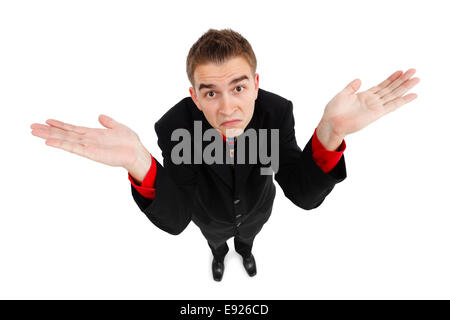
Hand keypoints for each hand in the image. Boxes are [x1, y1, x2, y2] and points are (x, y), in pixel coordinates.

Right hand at [30, 115, 150, 175]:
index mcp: (92, 134)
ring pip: (64, 140)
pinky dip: (61, 144)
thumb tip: (100, 116)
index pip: (72, 128)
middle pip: (63, 134)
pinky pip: (73, 148)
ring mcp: (87, 147)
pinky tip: (49, 142)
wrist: (136, 152)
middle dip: (48, 130)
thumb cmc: (129, 142)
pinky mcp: (90, 153)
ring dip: (49, 136)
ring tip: (34, 132)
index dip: (60, 124)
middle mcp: (87, 140)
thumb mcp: (117, 127)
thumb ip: (108, 122)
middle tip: (31, 127)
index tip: (47, 120)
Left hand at [321, 68, 419, 137]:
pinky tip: (413, 95)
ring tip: (416, 79)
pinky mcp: (377, 113)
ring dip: (405, 87)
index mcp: (364, 96)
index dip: (391, 79)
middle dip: (402, 80)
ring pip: (394, 95)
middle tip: (414, 71)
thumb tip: (359, 79)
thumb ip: (351, 87)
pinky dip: (403, 100)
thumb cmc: (334, 111)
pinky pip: (392, 105)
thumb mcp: (342, 94)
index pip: (382, 86)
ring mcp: (376, 107)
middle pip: (391, 88)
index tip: (401, 71)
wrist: (331, 123)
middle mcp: (372, 101)